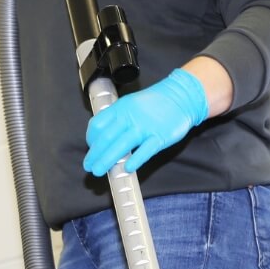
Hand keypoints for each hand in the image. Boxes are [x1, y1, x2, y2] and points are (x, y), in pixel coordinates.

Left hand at [83, 68, 209, 176]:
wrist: (180, 97)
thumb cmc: (155, 104)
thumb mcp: (131, 105)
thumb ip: (118, 119)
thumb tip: (105, 138)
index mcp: (121, 108)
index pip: (98, 124)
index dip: (91, 140)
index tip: (91, 150)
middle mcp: (130, 117)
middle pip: (106, 138)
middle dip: (95, 154)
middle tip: (89, 167)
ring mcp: (145, 127)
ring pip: (121, 146)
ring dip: (107, 160)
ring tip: (99, 171)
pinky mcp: (159, 137)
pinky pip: (145, 151)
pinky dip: (135, 160)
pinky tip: (127, 169)